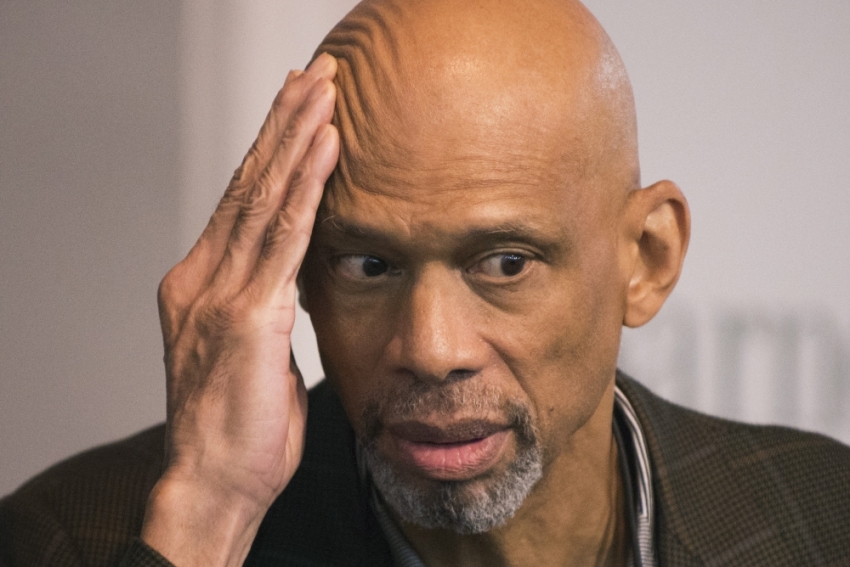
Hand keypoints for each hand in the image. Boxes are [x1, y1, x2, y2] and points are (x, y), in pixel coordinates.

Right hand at [140, 53, 338, 565]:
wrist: (213, 482)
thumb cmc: (238, 428)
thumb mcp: (255, 352)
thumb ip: (269, 305)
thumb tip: (296, 278)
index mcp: (200, 284)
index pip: (239, 201)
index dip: (269, 151)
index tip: (296, 110)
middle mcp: (201, 277)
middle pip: (248, 183)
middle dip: (283, 123)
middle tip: (312, 74)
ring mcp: (220, 293)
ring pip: (263, 196)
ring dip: (297, 136)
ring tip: (324, 89)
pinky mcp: (247, 315)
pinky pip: (283, 236)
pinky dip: (306, 185)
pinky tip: (326, 145)